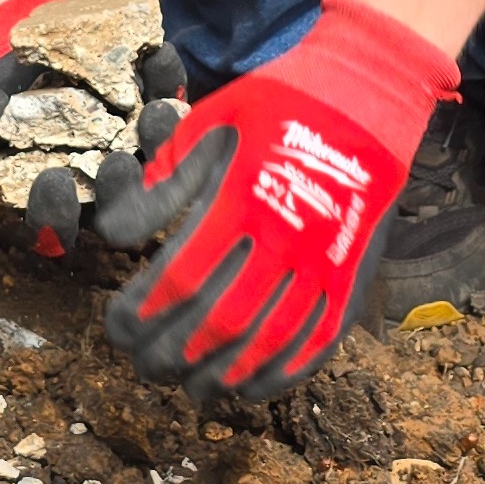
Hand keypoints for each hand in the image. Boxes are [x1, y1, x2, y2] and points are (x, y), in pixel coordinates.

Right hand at [0, 0, 188, 265]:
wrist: (37, 52)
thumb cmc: (0, 94)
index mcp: (51, 204)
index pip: (55, 231)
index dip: (54, 218)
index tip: (51, 181)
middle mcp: (101, 195)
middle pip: (123, 217)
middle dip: (124, 195)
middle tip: (118, 163)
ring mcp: (139, 160)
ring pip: (164, 170)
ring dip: (162, 144)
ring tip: (155, 110)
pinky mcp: (161, 119)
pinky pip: (175, 108)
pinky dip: (168, 84)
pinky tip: (158, 56)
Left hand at [97, 0, 456, 398]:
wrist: (367, 94)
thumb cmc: (278, 105)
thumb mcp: (208, 124)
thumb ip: (162, 183)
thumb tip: (117, 236)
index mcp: (243, 201)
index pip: (180, 279)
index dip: (142, 312)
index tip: (118, 327)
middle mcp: (286, 240)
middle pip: (217, 323)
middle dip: (172, 354)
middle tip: (143, 367)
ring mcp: (325, 263)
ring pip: (267, 343)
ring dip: (222, 375)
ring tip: (190, 388)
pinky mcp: (353, 276)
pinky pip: (318, 341)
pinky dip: (282, 374)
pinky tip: (250, 389)